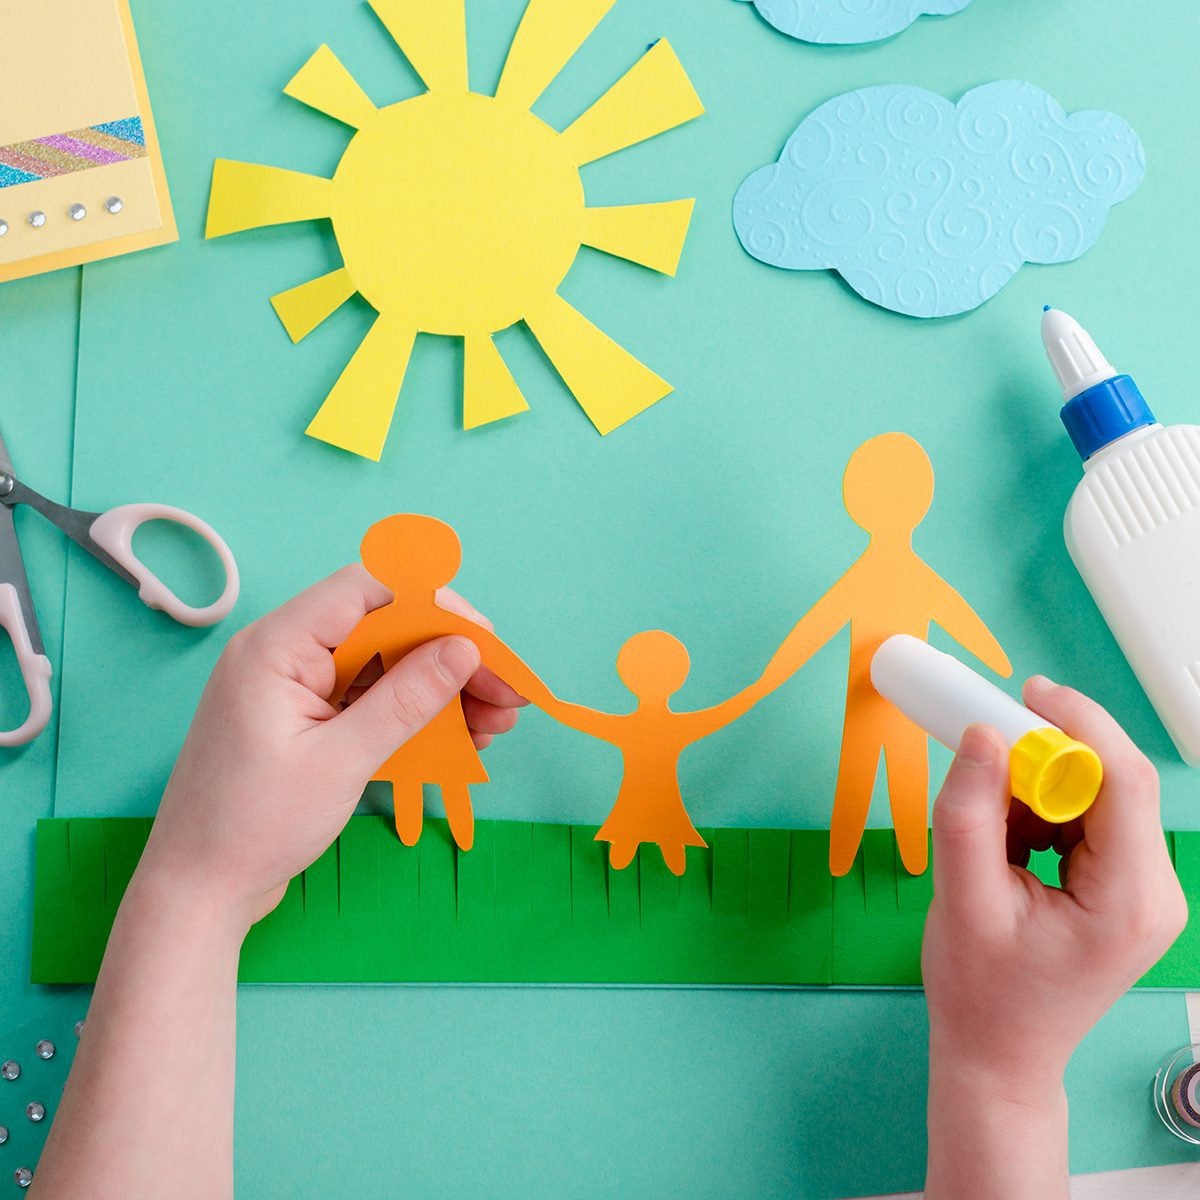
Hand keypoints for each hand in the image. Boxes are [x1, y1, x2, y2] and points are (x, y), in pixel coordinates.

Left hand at [136, 565, 527, 930]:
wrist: (198, 892)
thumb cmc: (254, 826)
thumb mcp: (340, 761)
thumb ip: (405, 699)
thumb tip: (465, 649)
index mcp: (277, 646)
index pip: (367, 589)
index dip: (434, 605)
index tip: (486, 642)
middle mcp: (286, 654)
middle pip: (385, 628)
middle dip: (451, 657)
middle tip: (508, 694)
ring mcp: (296, 689)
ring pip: (386, 666)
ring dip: (443, 690)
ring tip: (498, 724)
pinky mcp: (308, 721)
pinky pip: (371, 699)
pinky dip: (416, 715)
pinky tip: (462, 737)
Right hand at [924, 678, 1185, 1081]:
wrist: (999, 1054)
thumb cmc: (983, 994)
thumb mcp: (962, 900)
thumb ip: (968, 814)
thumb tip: (981, 737)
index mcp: (1129, 901)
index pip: (1122, 781)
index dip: (1078, 724)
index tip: (1025, 694)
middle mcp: (1154, 892)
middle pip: (1114, 782)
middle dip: (1046, 758)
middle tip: (986, 755)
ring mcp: (1145, 891)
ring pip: (1098, 796)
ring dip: (1038, 789)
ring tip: (990, 830)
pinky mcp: (1125, 888)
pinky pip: (1089, 819)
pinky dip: (1042, 812)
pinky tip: (1008, 843)